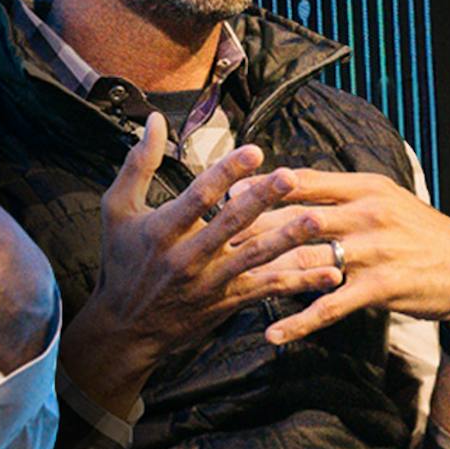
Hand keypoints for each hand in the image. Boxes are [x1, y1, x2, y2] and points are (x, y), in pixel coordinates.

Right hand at [59, 115, 342, 415]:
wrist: (125, 330)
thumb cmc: (121, 261)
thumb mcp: (117, 209)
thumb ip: (138, 163)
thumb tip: (156, 119)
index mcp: (162, 230)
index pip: (198, 196)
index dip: (226, 172)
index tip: (253, 151)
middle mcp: (188, 257)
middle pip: (230, 224)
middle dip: (262, 200)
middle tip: (291, 177)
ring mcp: (211, 282)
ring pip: (255, 258)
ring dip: (288, 238)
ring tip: (317, 220)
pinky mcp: (228, 302)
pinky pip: (269, 289)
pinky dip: (301, 282)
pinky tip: (332, 271)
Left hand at [246, 169, 449, 346]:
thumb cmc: (422, 237)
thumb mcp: (387, 203)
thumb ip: (344, 197)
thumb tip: (294, 189)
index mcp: (365, 187)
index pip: (303, 180)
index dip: (262, 187)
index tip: (226, 195)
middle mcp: (367, 213)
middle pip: (296, 218)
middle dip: (252, 230)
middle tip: (213, 243)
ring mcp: (374, 250)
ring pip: (307, 259)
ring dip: (266, 274)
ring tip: (228, 287)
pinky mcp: (380, 287)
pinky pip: (330, 306)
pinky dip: (300, 322)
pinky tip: (274, 335)